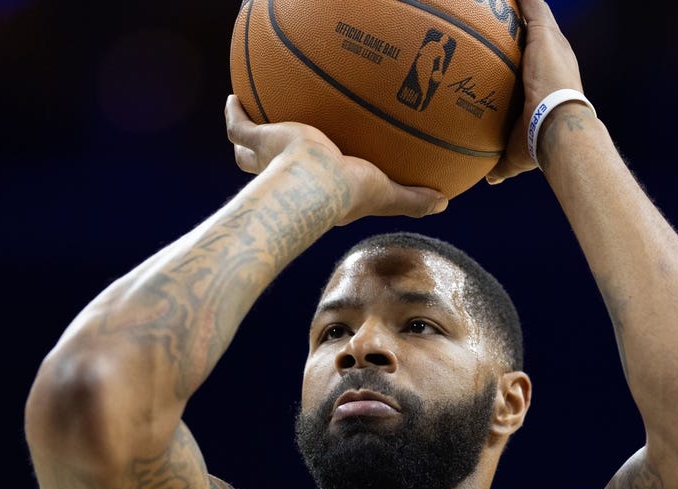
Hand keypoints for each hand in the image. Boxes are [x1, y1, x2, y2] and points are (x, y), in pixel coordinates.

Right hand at [224, 95, 446, 223]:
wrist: (315, 182)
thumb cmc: (347, 192)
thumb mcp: (386, 193)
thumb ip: (411, 199)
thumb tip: (443, 202)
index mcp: (312, 190)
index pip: (308, 187)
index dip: (306, 183)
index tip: (308, 176)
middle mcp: (285, 177)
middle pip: (266, 173)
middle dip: (262, 164)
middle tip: (265, 152)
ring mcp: (267, 159)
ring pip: (246, 153)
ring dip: (245, 141)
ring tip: (247, 122)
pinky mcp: (259, 140)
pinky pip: (239, 125)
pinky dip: (234, 113)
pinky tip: (235, 97)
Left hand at [487, 0, 585, 182]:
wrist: (558, 129)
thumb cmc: (541, 145)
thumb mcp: (517, 153)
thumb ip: (502, 162)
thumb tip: (491, 178)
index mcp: (551, 81)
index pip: (535, 62)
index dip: (524, 56)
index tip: (506, 53)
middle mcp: (555, 58)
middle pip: (536, 34)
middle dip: (518, 27)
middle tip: (499, 19)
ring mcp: (552, 44)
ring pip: (535, 16)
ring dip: (520, 9)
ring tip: (499, 2)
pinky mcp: (545, 34)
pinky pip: (531, 6)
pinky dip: (521, 0)